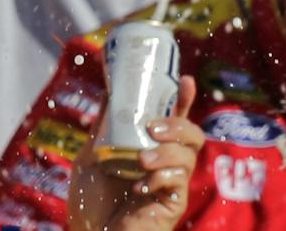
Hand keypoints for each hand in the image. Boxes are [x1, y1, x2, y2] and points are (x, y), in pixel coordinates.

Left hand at [69, 77, 201, 230]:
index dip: (183, 99)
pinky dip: (160, 179)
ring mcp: (171, 185)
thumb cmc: (91, 198)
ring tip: (140, 160)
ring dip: (165, 153)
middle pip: (193, 136)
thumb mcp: (93, 152)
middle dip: (178, 125)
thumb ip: (105, 125)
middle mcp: (166, 164)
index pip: (174, 119)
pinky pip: (179, 184)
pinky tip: (139, 186)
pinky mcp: (172, 205)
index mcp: (149, 147)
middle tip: (152, 127)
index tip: (185, 79)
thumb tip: (110, 87)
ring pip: (188, 158)